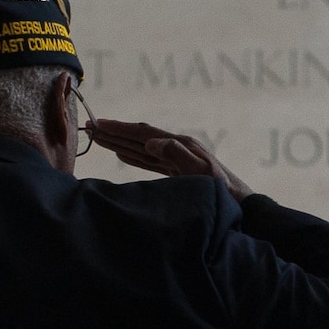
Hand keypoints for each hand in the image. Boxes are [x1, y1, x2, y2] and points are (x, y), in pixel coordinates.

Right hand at [90, 119, 252, 201]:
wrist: (238, 203)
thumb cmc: (221, 190)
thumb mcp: (200, 171)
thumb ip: (176, 154)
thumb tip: (150, 140)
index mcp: (180, 144)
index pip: (144, 133)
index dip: (120, 128)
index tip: (99, 124)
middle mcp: (177, 148)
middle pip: (139, 137)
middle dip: (115, 132)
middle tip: (90, 127)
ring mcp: (176, 159)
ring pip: (142, 148)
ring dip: (120, 142)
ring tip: (99, 138)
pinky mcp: (177, 172)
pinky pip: (150, 161)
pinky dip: (133, 156)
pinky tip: (122, 154)